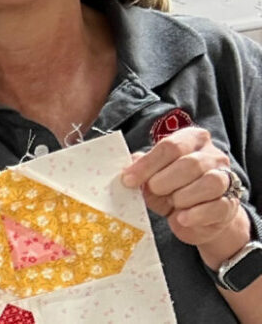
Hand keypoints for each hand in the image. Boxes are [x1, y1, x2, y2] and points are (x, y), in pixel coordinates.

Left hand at [122, 127, 249, 256]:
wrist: (196, 217)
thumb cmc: (172, 189)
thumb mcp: (152, 176)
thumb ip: (141, 169)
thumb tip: (127, 169)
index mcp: (191, 139)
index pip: (170, 146)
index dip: (147, 164)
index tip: (128, 180)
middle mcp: (213, 155)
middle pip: (190, 164)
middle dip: (164, 182)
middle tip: (154, 192)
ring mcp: (226, 178)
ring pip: (209, 182)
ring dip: (183, 197)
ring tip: (172, 203)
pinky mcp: (231, 204)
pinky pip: (217, 206)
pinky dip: (196, 214)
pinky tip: (182, 218)